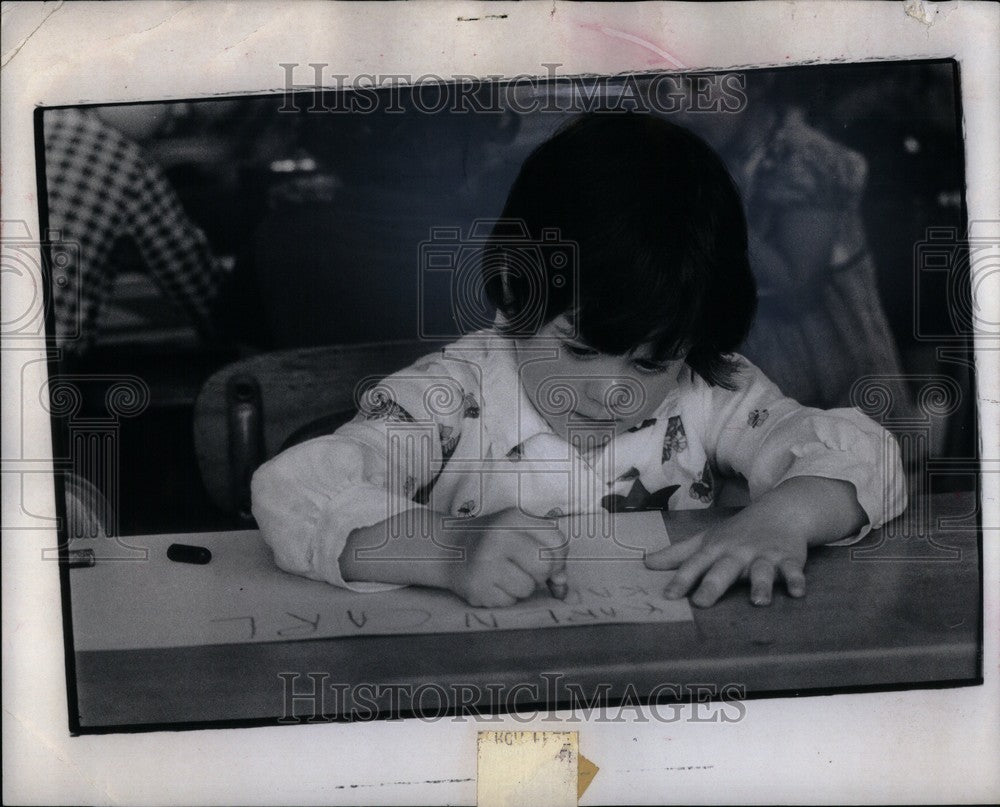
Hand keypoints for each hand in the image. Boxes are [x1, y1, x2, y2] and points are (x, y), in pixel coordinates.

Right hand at [442, 508, 568, 607]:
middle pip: (545, 566)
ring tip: (505, 575)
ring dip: (522, 587)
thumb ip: (547, 552)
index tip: (548, 560)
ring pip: (528, 588)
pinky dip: (505, 596)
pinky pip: (509, 601)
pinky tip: (492, 583)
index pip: (558, 542)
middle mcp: (498, 537)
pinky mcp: (477, 587)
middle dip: (542, 574)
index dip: (559, 557)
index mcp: (514, 518)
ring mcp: (485, 563)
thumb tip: (562, 584)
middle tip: (527, 569)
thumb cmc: (493, 541)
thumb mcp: (520, 532)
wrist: (448, 549)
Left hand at [644, 519, 806, 607]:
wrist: (780, 510)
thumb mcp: (706, 540)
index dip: (681, 580)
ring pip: (762, 571)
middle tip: (701, 602)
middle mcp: (738, 552)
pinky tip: (797, 592)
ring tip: (758, 602)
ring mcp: (764, 555)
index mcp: (716, 549)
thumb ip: (678, 554)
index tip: (669, 595)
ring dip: (761, 585)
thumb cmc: (737, 532)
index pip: (695, 564)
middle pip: (724, 569)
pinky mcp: (789, 558)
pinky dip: (796, 580)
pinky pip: (793, 570)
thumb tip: (646, 563)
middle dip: (713, 585)